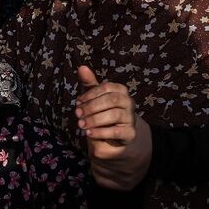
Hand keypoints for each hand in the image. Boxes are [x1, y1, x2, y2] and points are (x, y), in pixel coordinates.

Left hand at [75, 65, 151, 190]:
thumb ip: (89, 85)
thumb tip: (81, 67)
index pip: (108, 87)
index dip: (91, 94)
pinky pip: (117, 131)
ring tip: (81, 125)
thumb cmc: (101, 116)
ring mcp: (131, 119)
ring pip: (115, 115)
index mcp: (121, 92)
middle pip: (112, 100)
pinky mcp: (130, 135)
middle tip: (77, 114)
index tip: (78, 102)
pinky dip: (101, 132)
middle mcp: (129, 103)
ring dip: (95, 119)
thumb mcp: (93, 100)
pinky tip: (89, 133)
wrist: (112, 142)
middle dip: (92, 106)